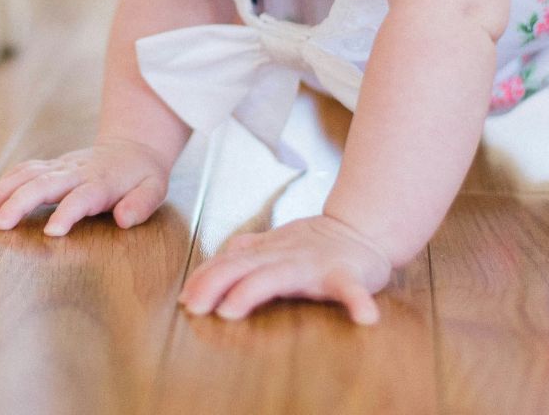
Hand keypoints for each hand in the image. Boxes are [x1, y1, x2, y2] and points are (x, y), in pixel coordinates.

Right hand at [0, 137, 172, 236]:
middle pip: (43, 184)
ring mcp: (59, 166)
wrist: (131, 145)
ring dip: (2, 193)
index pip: (81, 197)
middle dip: (19, 203)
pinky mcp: (49, 166)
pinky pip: (21, 171)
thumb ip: (140, 204)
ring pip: (25, 174)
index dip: (67, 213)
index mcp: (101, 181)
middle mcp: (75, 171)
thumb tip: (123, 219)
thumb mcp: (154, 189)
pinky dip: (2, 186)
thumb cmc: (141, 174)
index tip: (52, 231)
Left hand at [178, 213, 392, 324]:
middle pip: (242, 268)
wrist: (363, 230)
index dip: (205, 278)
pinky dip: (356, 302)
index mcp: (269, 254)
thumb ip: (251, 248)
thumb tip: (223, 253)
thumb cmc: (318, 244)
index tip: (184, 298)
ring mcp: (314, 266)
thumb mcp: (279, 243)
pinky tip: (364, 318)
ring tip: (231, 309)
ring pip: (278, 276)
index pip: (229, 264)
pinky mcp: (346, 274)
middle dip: (214, 284)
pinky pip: (350, 289)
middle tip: (193, 307)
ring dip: (252, 291)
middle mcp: (285, 257)